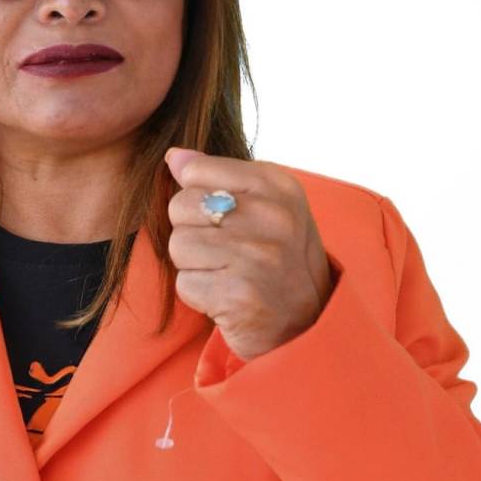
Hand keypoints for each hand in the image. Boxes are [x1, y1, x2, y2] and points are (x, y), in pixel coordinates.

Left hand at [164, 147, 335, 362]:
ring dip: (193, 265)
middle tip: (225, 252)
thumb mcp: (262, 205)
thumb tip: (173, 155)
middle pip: (180, 205)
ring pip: (177, 244)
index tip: (225, 218)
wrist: (306, 325)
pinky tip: (225, 296)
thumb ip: (217, 175)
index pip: (196, 169)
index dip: (197, 196)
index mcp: (278, 185)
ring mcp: (258, 255)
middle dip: (192, 231)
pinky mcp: (239, 294)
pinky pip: (183, 282)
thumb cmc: (276, 258)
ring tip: (226, 273)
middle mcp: (272, 216)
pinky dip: (197, 294)